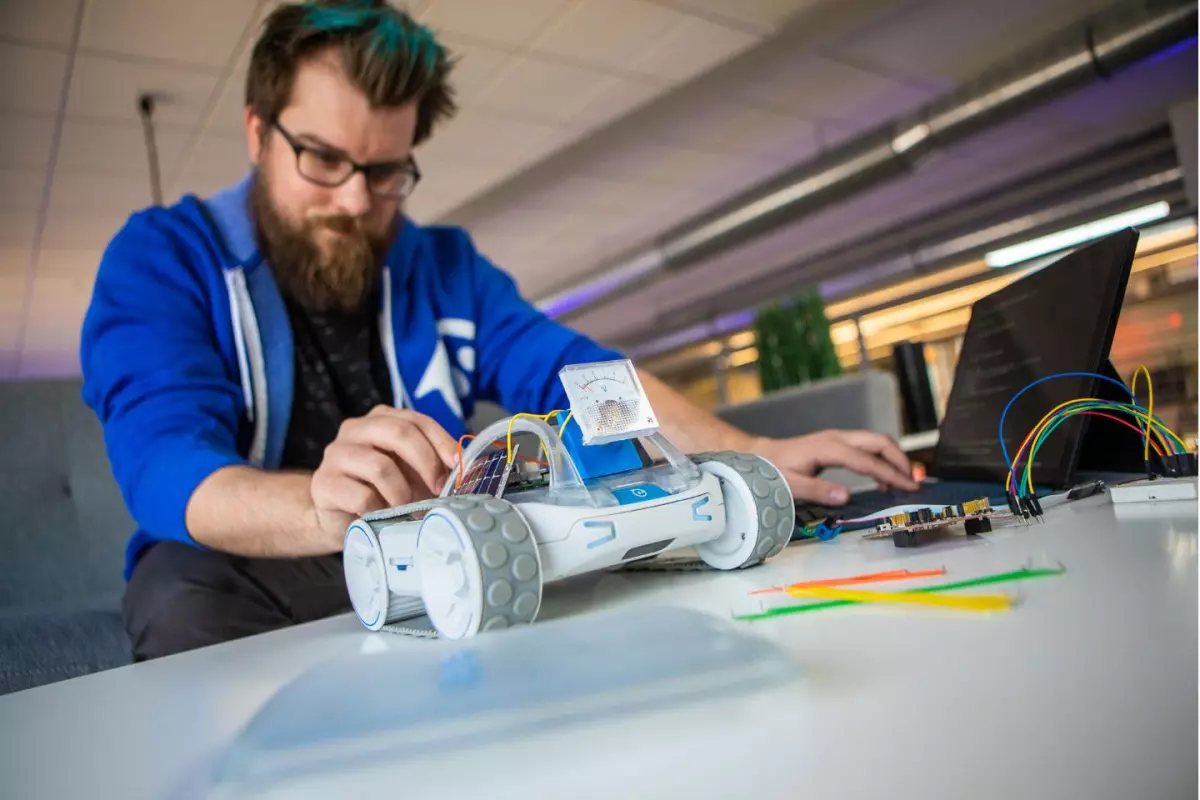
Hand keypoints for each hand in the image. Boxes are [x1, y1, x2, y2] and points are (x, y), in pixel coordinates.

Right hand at [310, 406, 459, 545]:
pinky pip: (361, 496)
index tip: (458, 466)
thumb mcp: (411, 473)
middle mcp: (355, 429)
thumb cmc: (381, 492)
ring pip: (380, 466)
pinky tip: (381, 516)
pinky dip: (379, 510)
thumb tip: (466, 469)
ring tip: (405, 508)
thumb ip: (434, 464)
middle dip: (426, 462)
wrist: (338, 518)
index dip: (442, 442)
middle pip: (398, 432)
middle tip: (438, 489)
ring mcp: (336, 455)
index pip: (416, 420)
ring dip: (402, 493)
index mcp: (380, 420)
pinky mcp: (324, 484)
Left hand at [751, 429, 917, 504]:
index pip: (868, 461)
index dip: (891, 474)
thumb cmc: (773, 471)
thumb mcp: (790, 485)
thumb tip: (846, 496)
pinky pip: (867, 448)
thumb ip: (817, 490)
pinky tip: (884, 479)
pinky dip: (882, 460)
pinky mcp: (838, 443)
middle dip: (900, 460)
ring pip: (876, 442)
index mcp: (829, 448)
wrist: (762, 455)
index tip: (909, 488)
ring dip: (893, 459)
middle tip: (914, 483)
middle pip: (879, 442)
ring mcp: (839, 438)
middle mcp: (838, 438)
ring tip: (904, 483)